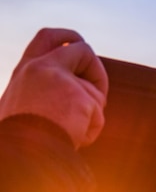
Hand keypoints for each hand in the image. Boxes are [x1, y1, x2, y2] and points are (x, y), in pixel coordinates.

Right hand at [0, 28, 107, 147]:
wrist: (23, 153)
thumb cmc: (21, 141)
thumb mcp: (20, 109)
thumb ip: (39, 95)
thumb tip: (67, 100)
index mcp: (25, 70)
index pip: (47, 38)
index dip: (68, 38)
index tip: (80, 45)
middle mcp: (42, 67)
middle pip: (83, 50)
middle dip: (97, 70)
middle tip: (100, 92)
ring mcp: (61, 80)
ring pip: (95, 91)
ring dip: (92, 113)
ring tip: (74, 132)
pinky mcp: (79, 97)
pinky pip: (98, 115)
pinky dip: (91, 130)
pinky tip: (75, 140)